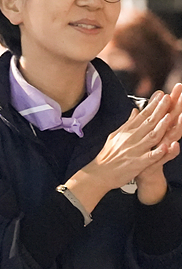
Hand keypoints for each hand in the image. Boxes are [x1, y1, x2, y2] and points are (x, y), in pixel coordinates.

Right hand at [72, 86, 181, 209]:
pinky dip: (157, 152)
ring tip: (169, 116)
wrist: (98, 173)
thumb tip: (135, 111)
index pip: (142, 115)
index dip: (153, 104)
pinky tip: (165, 147)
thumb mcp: (116, 136)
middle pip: (148, 122)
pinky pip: (149, 157)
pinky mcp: (136, 163)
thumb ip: (128, 123)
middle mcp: (131, 138)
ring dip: (161, 126)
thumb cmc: (108, 155)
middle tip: (168, 98)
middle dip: (159, 110)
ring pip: (151, 136)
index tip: (161, 94)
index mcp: (127, 131)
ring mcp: (134, 150)